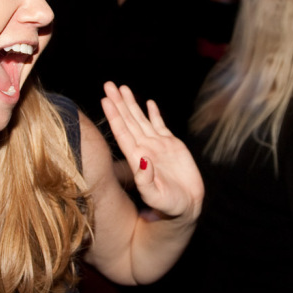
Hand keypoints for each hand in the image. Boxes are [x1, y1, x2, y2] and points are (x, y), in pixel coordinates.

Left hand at [101, 82, 203, 219]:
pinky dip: (154, 114)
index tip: (106, 100)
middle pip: (129, 121)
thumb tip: (142, 160)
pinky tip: (149, 103)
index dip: (114, 116)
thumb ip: (146, 181)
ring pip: (141, 120)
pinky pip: (161, 126)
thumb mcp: (157, 197)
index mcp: (139, 159)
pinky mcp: (172, 146)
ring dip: (132, 104)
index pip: (123, 133)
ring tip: (122, 88)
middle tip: (108, 84)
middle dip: (119, 103)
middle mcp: (145, 149)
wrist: (187, 207)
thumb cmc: (170, 207)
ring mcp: (158, 146)